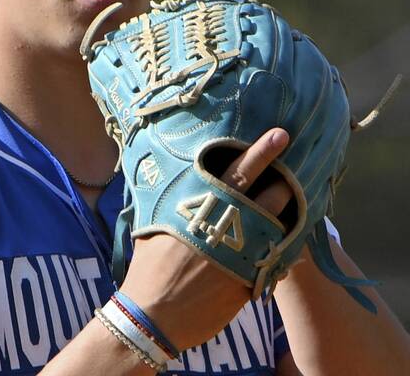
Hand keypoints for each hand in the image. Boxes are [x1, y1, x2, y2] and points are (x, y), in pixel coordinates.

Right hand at [120, 127, 291, 350]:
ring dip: (289, 206)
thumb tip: (168, 177)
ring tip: (298, 194)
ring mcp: (240, 251)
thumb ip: (168, 199)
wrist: (154, 314)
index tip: (279, 135)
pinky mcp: (249, 279)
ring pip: (277, 222)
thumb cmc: (149, 265)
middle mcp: (225, 224)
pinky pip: (275, 257)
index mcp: (199, 206)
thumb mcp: (153, 223)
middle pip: (265, 193)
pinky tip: (291, 238)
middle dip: (285, 173)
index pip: (235, 171)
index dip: (259, 152)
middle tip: (300, 157)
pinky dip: (284, 245)